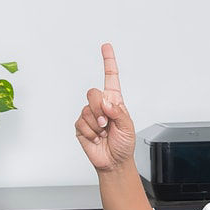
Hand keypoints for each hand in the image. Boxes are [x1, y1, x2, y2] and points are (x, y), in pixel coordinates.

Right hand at [75, 43, 136, 172]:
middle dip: (99, 108)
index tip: (106, 47)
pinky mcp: (81, 126)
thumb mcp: (128, 127)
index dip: (108, 61)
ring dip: (96, 124)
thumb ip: (118, 112)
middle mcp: (101, 105)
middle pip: (93, 93)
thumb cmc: (124, 144)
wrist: (114, 162)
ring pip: (86, 109)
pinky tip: (95, 137)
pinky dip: (90, 132)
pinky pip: (81, 123)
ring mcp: (90, 115)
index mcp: (114, 101)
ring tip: (102, 132)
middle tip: (105, 122)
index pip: (111, 77)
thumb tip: (106, 102)